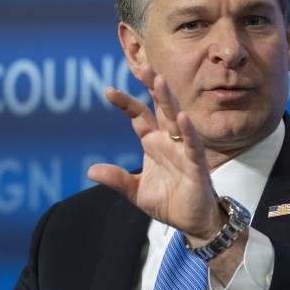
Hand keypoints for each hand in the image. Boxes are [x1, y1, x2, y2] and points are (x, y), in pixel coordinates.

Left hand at [87, 66, 223, 239]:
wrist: (193, 223)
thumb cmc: (169, 202)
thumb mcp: (137, 192)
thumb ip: (117, 180)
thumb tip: (91, 171)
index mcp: (154, 143)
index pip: (139, 116)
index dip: (125, 103)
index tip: (108, 90)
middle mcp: (169, 141)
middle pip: (160, 108)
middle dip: (152, 87)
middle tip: (143, 67)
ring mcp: (184, 150)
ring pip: (176, 119)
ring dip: (168, 100)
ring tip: (160, 80)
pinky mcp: (197, 165)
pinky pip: (192, 144)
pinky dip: (188, 130)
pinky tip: (181, 116)